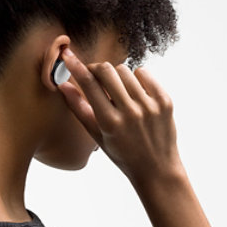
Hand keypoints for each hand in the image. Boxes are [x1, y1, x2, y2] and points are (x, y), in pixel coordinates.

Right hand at [57, 47, 183, 187]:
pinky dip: (135, 77)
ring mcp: (150, 106)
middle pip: (107, 70)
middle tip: (94, 74)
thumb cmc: (122, 154)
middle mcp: (130, 112)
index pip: (88, 84)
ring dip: (116, 75)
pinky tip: (133, 91)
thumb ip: (78, 108)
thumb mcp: (96, 135)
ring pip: (125, 70)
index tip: (68, 56)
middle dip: (96, 68)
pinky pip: (144, 73)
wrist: (157, 169)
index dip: (75, 67)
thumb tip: (62, 85)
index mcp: (110, 123)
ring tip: (117, 90)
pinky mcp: (165, 101)